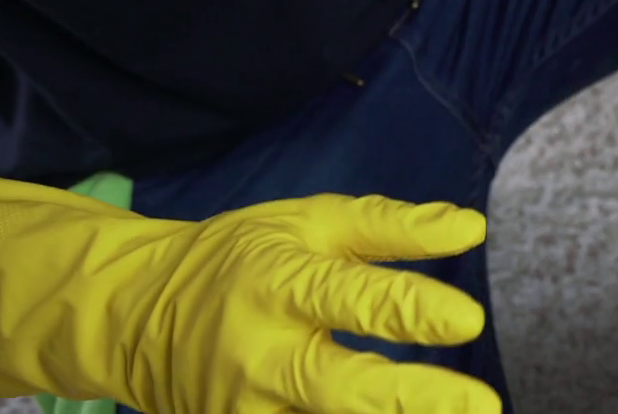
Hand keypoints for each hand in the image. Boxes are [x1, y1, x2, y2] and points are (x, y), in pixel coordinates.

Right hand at [0, 177, 500, 413]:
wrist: (135, 310)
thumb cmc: (243, 257)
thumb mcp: (310, 223)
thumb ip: (392, 227)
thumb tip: (473, 227)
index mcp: (279, 282)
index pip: (351, 298)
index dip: (411, 311)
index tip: (468, 320)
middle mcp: (260, 355)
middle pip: (340, 390)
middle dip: (413, 401)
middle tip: (481, 407)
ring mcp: (242, 412)